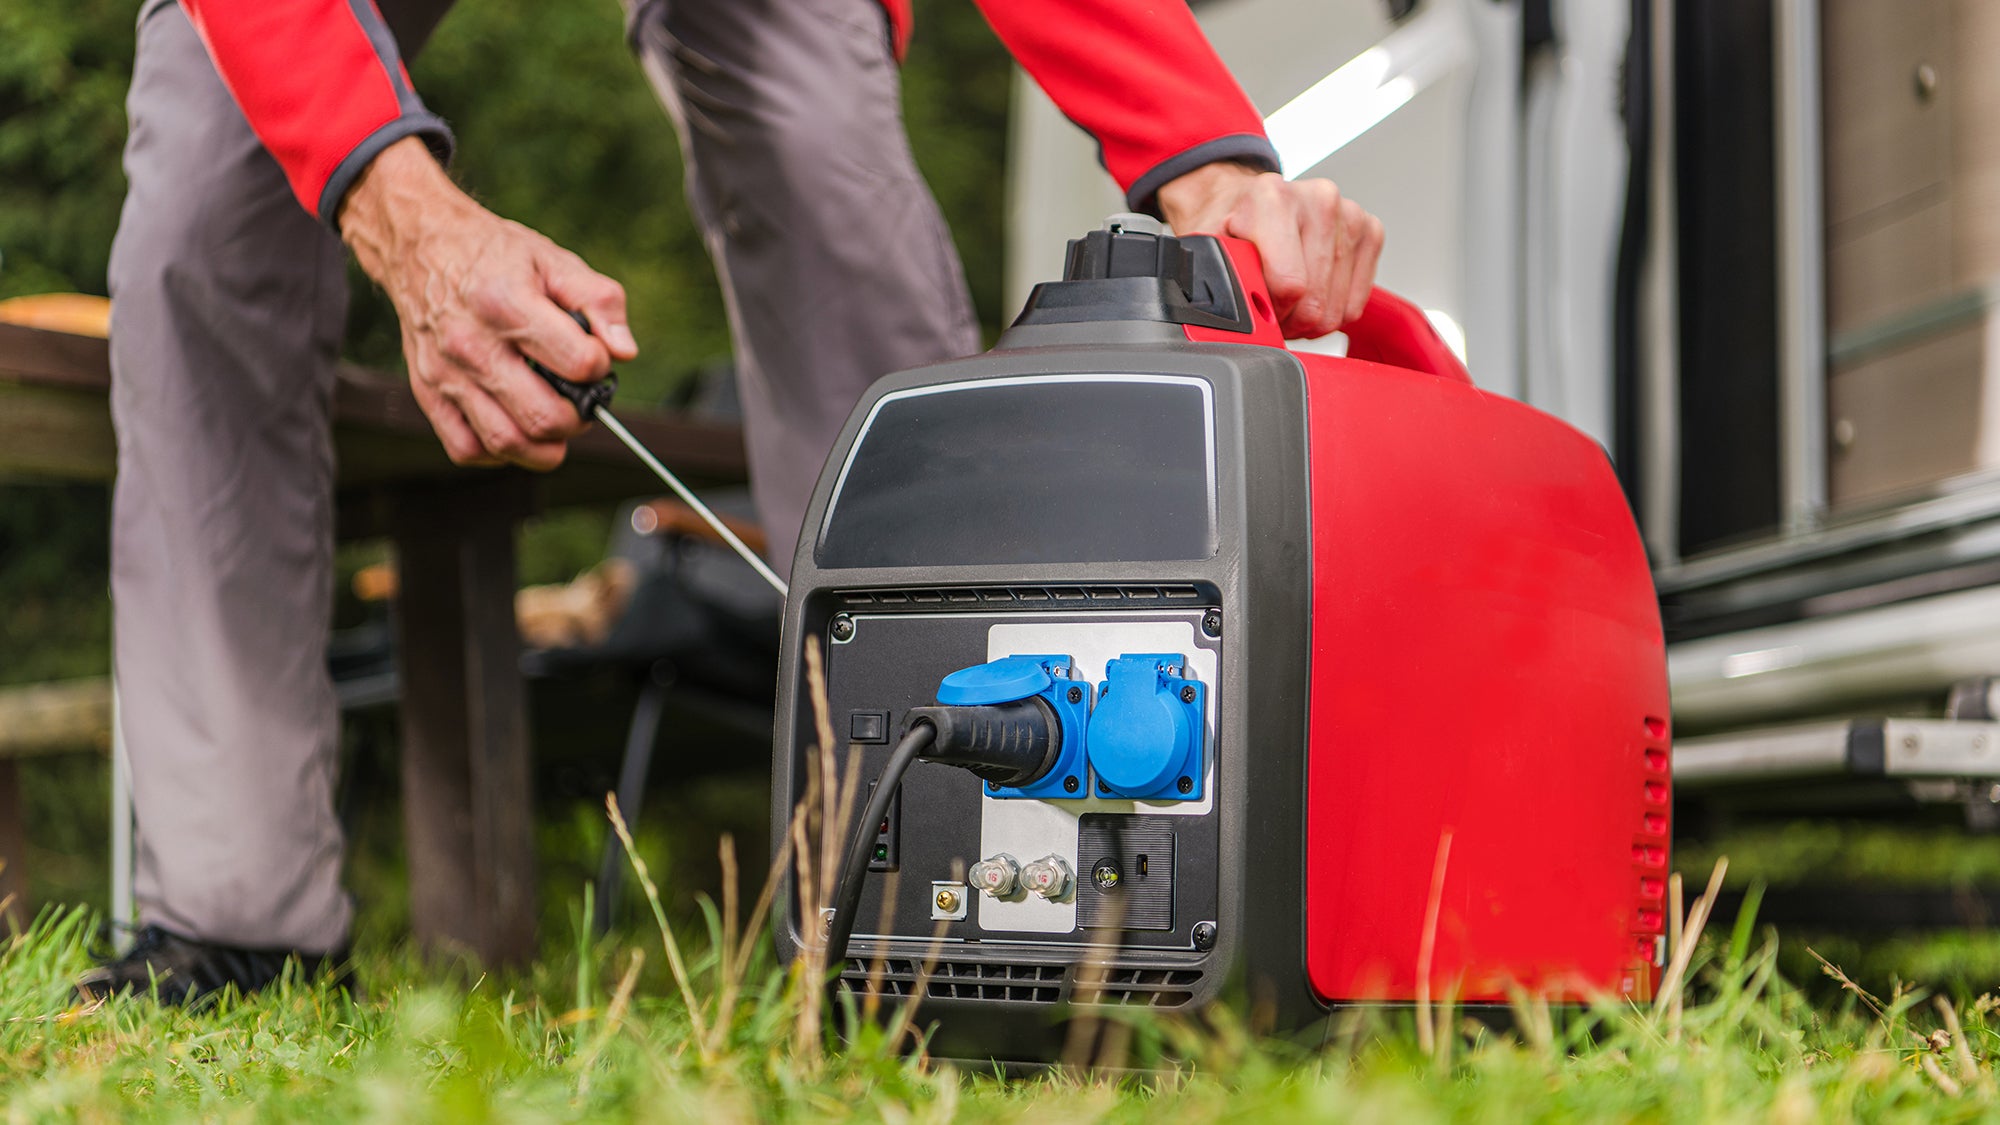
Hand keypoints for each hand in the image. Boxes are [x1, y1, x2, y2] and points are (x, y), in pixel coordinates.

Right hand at [338, 137, 637, 469]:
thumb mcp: (553, 259)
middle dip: (579, 418)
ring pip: (506, 442)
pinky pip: (468, 449)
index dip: (600, 367)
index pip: (578, 364)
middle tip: (581, 400)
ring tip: (556, 420)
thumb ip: (599, 301)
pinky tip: (516, 426)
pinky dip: (501, 452)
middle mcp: (470, 343)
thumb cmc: (493, 256)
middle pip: (543, 417)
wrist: (420, 247)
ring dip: (545, 447)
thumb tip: (624, 352)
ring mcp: (445, 374)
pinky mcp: (427, 393)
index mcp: (506, 303)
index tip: (595, 358)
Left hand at [1156, 161, 1383, 339]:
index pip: (1290, 286)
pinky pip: (1355, 304)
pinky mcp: (1370, 231)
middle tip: (1269, 305)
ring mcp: (1349, 213)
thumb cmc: (1228, 227)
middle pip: (1314, 303)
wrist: (1244, 201)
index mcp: (1273, 197)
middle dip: (1288, 318)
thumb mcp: (1206, 253)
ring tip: (1287, 298)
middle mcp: (1318, 198)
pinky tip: (1310, 292)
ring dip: (1308, 317)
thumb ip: (1216, 280)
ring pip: (1337, 309)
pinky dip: (1331, 309)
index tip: (1255, 301)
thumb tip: (1235, 315)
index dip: (1269, 310)